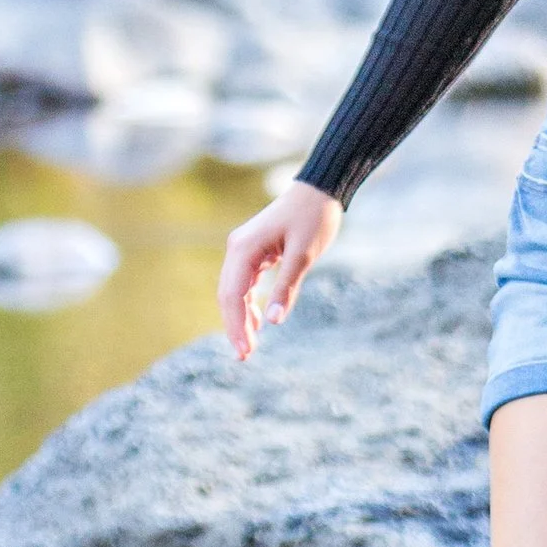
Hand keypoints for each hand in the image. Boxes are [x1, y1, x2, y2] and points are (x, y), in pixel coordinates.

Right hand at [218, 175, 343, 357]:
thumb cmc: (313, 218)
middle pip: (228, 295)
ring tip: (250, 346)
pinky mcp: (253, 251)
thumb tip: (274, 322)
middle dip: (235, 327)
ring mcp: (243, 249)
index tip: (246, 351)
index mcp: (244, 249)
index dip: (236, 326)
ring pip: (234, 291)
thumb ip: (287, 287)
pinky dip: (248, 303)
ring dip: (240, 318)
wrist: (319, 190)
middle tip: (244, 356)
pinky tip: (257, 322)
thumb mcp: (304, 255)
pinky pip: (244, 283)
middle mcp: (237, 249)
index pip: (232, 295)